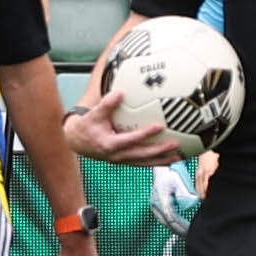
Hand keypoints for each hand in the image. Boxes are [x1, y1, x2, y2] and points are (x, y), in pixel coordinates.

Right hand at [66, 30, 178, 166]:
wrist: (76, 142)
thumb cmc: (88, 125)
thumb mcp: (95, 114)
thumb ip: (108, 103)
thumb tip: (121, 92)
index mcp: (109, 144)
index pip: (130, 139)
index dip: (145, 134)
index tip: (159, 126)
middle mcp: (116, 155)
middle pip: (141, 155)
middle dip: (159, 151)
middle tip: (176, 144)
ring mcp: (121, 160)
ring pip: (144, 162)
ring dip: (161, 160)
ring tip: (178, 157)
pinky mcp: (124, 161)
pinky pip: (142, 163)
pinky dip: (156, 162)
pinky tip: (169, 159)